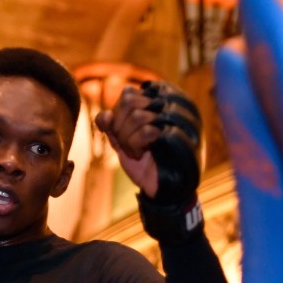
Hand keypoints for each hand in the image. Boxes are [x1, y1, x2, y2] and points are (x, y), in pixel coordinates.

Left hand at [94, 81, 201, 202]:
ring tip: (137, 152)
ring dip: (127, 139)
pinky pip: (146, 130)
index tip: (120, 134)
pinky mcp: (177, 135)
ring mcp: (174, 119)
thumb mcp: (121, 142)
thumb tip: (105, 116)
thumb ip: (110, 125)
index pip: (129, 94)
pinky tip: (142, 155)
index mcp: (154, 105)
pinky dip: (136, 145)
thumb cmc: (142, 164)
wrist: (160, 189)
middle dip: (120, 126)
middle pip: (130, 100)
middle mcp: (167, 107)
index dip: (117, 115)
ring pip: (137, 115)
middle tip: (127, 145)